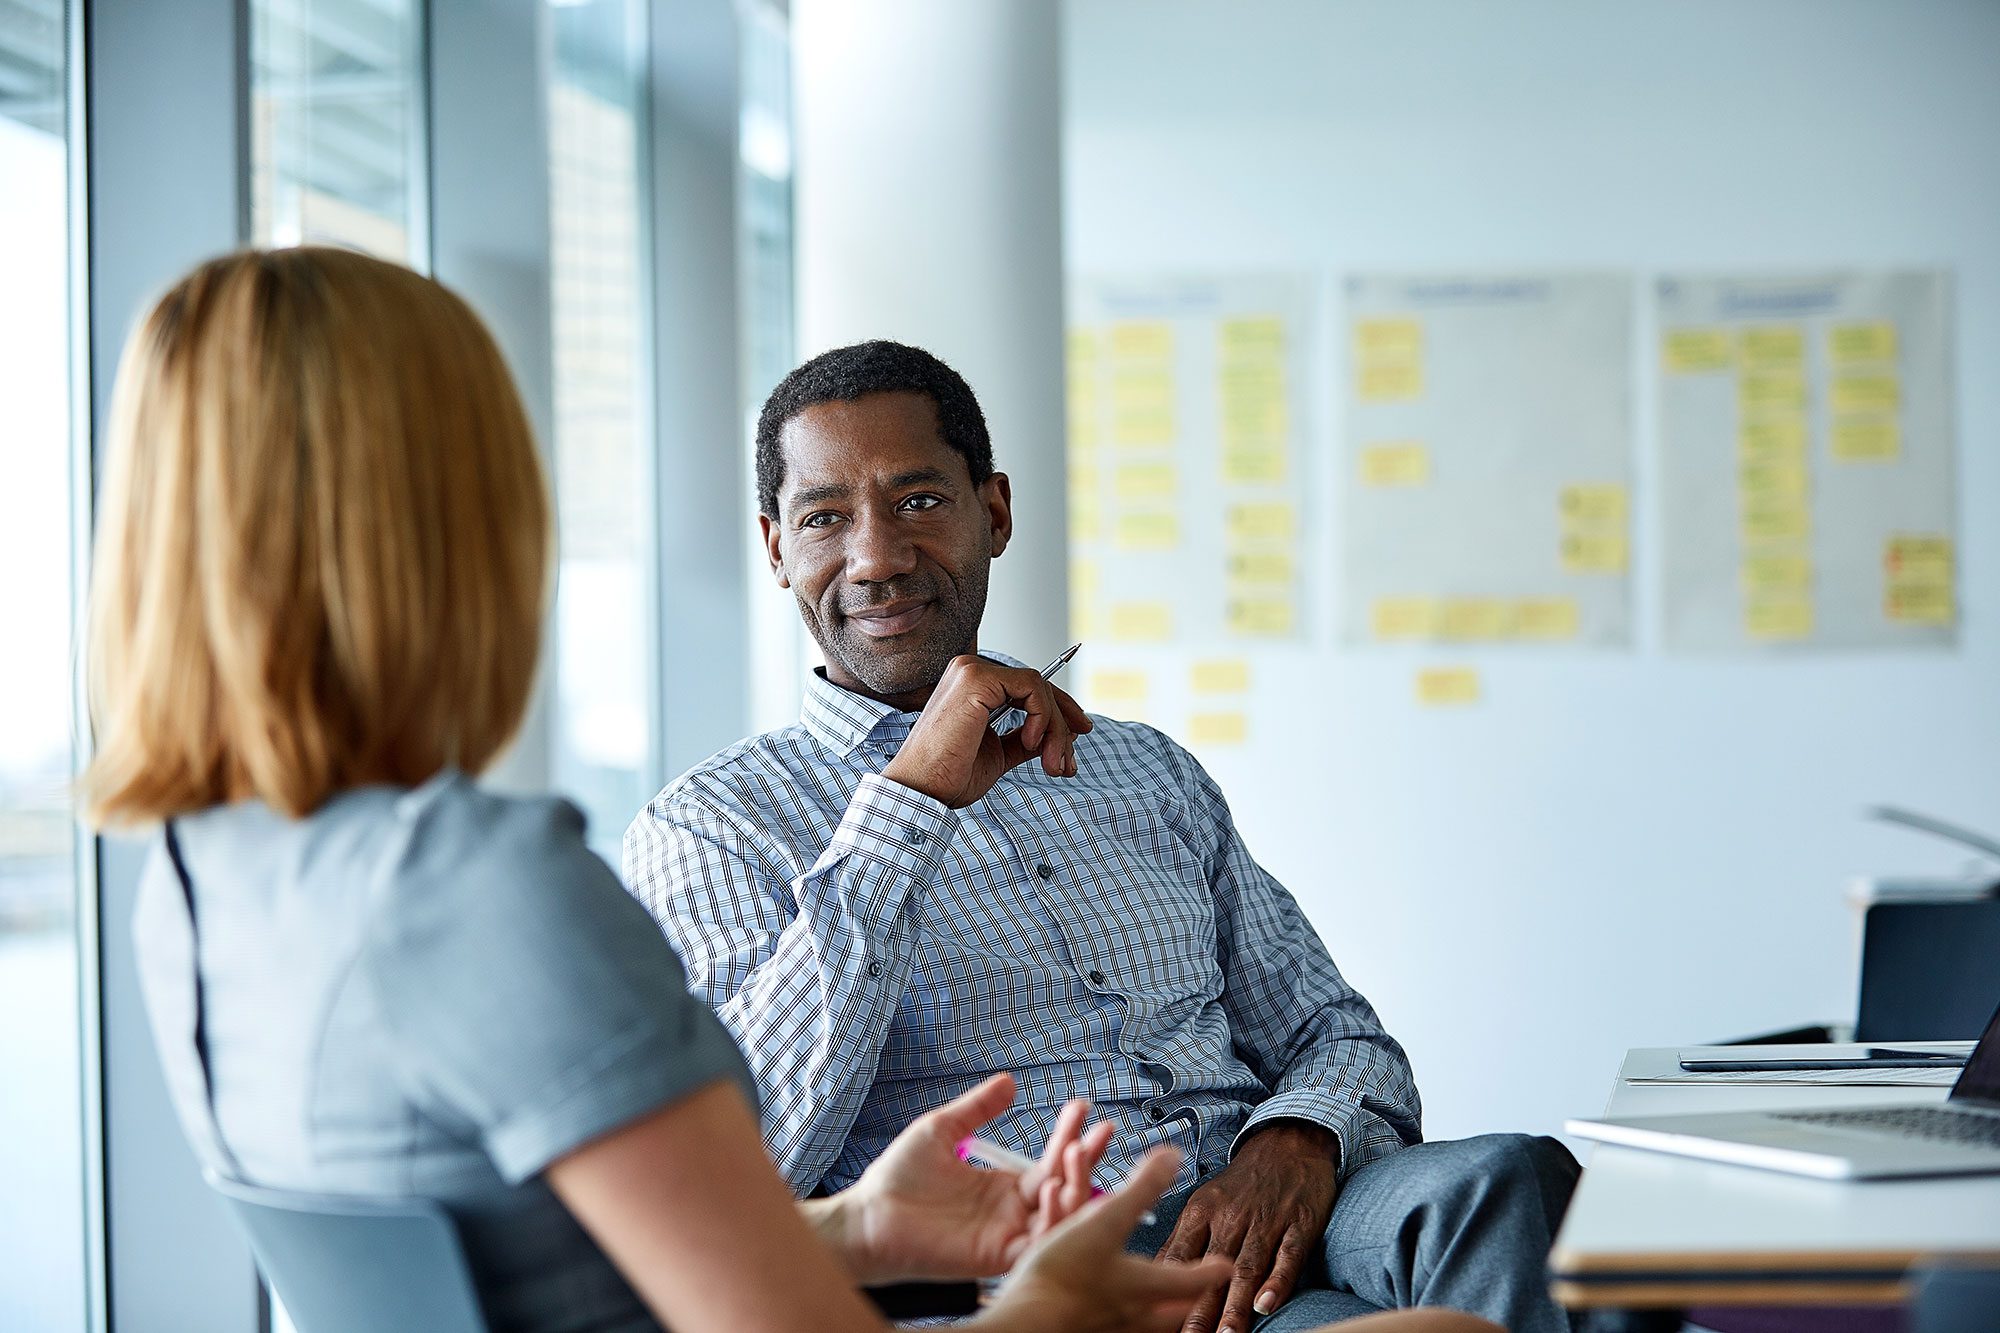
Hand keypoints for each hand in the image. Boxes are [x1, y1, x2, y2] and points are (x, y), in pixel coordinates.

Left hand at [831, 1073, 1113, 1283]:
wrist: (869, 1216)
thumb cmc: (898, 1178)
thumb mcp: (942, 1130)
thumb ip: (977, 1109)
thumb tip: (1009, 1081)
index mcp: (1004, 1186)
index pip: (1050, 1161)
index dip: (1069, 1135)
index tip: (1082, 1106)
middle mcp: (1012, 1212)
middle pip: (1066, 1187)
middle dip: (1087, 1159)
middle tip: (1103, 1130)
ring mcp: (1007, 1235)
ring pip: (1061, 1217)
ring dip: (1077, 1186)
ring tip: (1077, 1152)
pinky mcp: (996, 1256)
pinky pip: (1038, 1243)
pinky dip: (1054, 1219)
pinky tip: (1055, 1188)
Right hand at [883, 654, 1093, 807]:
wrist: (923, 791)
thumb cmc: (949, 776)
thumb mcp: (1000, 753)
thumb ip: (1025, 739)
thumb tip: (1061, 733)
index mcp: (972, 686)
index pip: (1027, 688)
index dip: (1059, 709)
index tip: (1080, 734)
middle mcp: (970, 671)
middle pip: (1038, 686)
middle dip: (1062, 725)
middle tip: (1068, 763)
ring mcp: (972, 671)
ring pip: (1039, 688)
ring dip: (1056, 728)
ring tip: (1053, 764)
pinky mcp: (976, 679)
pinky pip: (1032, 688)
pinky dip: (1042, 717)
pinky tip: (1033, 743)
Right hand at [977, 1148, 1230, 1332]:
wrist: (1024, 1323)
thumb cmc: (1065, 1274)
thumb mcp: (1106, 1220)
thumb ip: (1141, 1189)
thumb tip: (1173, 1157)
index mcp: (1143, 1286)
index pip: (1188, 1280)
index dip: (1209, 1271)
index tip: (1225, 1268)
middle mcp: (1129, 1315)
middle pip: (1168, 1315)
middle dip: (1182, 1304)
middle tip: (1192, 1299)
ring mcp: (1104, 1330)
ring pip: (1137, 1327)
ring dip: (1148, 1315)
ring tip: (1148, 1308)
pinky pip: (1102, 1327)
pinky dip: (1107, 1318)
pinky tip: (1099, 1315)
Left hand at [1154, 1122, 1338, 1332]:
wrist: (1288, 1144)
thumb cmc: (1242, 1183)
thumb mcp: (1205, 1202)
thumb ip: (1184, 1240)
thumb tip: (1156, 1276)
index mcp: (1202, 1212)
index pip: (1181, 1258)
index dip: (1169, 1290)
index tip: (1159, 1319)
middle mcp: (1231, 1217)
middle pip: (1212, 1270)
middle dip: (1201, 1310)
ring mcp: (1266, 1220)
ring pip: (1247, 1268)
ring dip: (1235, 1306)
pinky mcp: (1299, 1224)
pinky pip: (1287, 1256)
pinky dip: (1277, 1281)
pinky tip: (1266, 1304)